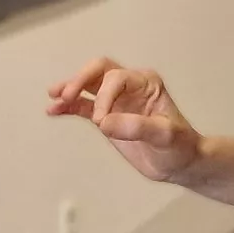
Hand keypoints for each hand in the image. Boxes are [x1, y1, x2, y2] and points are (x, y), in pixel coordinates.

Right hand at [47, 58, 204, 183]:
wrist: (180, 163)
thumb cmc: (180, 147)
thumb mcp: (166, 136)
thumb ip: (138, 127)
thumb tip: (103, 122)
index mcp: (146, 83)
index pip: (117, 78)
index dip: (105, 96)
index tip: (101, 122)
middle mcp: (130, 86)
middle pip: (100, 69)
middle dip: (81, 79)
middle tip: (67, 95)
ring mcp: (116, 100)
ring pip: (88, 85)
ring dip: (71, 88)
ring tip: (53, 97)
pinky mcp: (107, 116)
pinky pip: (83, 105)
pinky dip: (68, 107)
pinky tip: (53, 111)